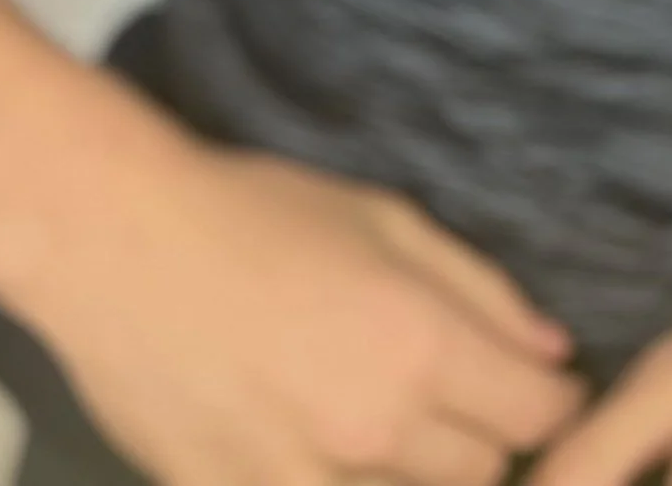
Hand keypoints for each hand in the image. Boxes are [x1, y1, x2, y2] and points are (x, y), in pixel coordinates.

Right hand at [31, 117, 585, 485]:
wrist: (118, 243)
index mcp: (421, 346)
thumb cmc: (257, 212)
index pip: (541, 417)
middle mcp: (376, 429)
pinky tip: (314, 443)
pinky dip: (337, 484)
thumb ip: (483, 291)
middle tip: (447, 394)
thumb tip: (554, 353)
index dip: (552, 401)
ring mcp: (305, 482)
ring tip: (377, 417)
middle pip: (483, 474)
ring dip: (413, 472)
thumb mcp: (385, 218)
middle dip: (482, 436)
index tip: (537, 386)